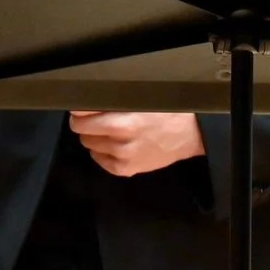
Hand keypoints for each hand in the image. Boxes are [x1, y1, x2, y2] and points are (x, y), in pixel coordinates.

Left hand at [69, 111, 204, 176]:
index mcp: (122, 122)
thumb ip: (113, 100)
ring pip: (89, 145)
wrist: (190, 134)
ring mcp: (122, 158)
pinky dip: (102, 152)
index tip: (83, 108)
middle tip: (97, 118)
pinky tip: (115, 145)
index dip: (80, 110)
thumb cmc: (165, 112)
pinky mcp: (125, 170)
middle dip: (86, 123)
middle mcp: (119, 142)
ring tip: (111, 131)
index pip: (81, 115)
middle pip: (82, 131)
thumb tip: (87, 100)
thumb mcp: (139, 99)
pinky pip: (99, 160)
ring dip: (95, 137)